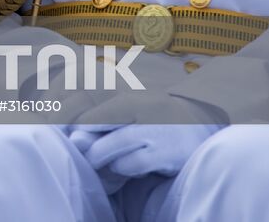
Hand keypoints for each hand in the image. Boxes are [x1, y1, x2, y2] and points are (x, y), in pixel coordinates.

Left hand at [71, 93, 221, 183]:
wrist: (201, 127)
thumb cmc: (156, 117)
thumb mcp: (133, 108)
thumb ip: (105, 119)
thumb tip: (73, 138)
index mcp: (133, 100)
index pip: (93, 116)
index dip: (74, 128)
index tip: (66, 136)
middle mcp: (145, 113)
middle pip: (99, 133)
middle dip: (86, 147)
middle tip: (81, 152)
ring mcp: (157, 135)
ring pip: (114, 153)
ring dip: (106, 160)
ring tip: (106, 160)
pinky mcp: (167, 155)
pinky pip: (132, 166)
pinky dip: (124, 168)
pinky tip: (128, 166)